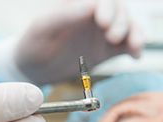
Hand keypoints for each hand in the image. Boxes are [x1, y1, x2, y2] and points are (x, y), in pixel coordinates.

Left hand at [16, 0, 143, 84]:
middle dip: (120, 20)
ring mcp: (100, 32)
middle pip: (117, 9)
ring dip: (133, 33)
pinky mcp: (105, 49)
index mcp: (75, 4)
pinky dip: (134, 47)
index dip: (106, 6)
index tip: (103, 21)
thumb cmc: (32, 45)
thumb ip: (64, 16)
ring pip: (126, 25)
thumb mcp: (43, 28)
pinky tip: (134, 55)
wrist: (32, 70)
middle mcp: (91, 15)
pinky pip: (126, 44)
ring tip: (131, 46)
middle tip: (111, 36)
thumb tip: (91, 5)